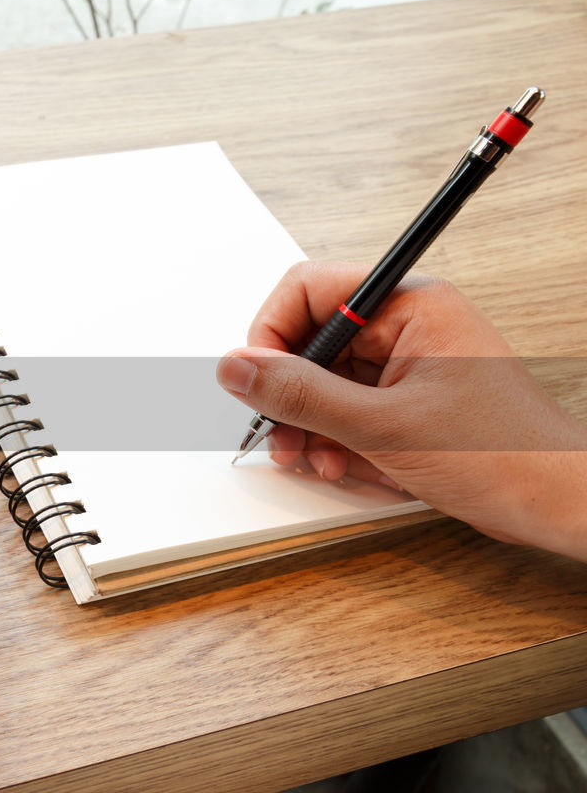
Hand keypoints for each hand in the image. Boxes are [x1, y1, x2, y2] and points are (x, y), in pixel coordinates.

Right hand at [216, 261, 586, 560]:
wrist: (557, 502)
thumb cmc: (504, 454)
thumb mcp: (382, 426)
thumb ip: (300, 394)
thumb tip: (237, 367)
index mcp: (410, 304)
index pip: (309, 290)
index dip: (271, 335)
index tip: (257, 381)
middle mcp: (407, 324)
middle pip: (311, 339)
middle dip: (290, 394)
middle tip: (282, 433)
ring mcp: (408, 362)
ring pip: (325, 379)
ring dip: (310, 424)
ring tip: (317, 458)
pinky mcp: (408, 397)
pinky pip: (348, 406)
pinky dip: (336, 438)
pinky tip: (344, 464)